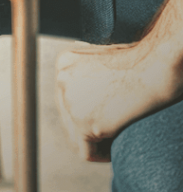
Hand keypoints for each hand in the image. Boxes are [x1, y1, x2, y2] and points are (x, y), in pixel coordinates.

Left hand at [56, 39, 182, 160]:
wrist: (151, 71)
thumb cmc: (135, 65)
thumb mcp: (102, 59)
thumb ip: (86, 73)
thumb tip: (83, 92)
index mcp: (65, 63)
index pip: (66, 96)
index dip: (85, 109)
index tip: (103, 112)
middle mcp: (62, 80)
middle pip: (67, 116)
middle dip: (87, 126)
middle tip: (108, 129)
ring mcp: (71, 102)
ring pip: (74, 136)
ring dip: (93, 141)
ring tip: (113, 139)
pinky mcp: (83, 123)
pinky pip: (86, 152)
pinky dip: (102, 154)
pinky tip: (116, 148)